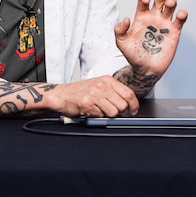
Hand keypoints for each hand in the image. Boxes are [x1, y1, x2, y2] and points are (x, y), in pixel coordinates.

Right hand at [0, 75, 138, 117]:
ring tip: (99, 111)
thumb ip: (113, 92)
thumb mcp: (99, 86)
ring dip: (107, 115)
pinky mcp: (87, 103)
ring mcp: (95, 94)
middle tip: (110, 111)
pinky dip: (97, 117)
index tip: (133, 111)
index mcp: (108, 80)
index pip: (129, 93)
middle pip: (122, 105)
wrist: (61, 95)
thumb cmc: (80, 92)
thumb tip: (128, 104)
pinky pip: (100, 115)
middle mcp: (103, 85)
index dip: (134, 105)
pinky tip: (91, 111)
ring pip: (113, 112)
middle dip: (119, 112)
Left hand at [114, 0, 187, 79]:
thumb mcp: (121, 43)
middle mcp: (154, 17)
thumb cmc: (133, 55)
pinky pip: (180, 19)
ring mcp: (165, 23)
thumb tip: (126, 19)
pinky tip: (180, 14)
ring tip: (169, 3)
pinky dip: (182, 14)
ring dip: (171, 1)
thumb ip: (120, 30)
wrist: (146, 69)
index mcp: (141, 16)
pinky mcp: (174, 31)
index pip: (144, 0)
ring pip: (170, 6)